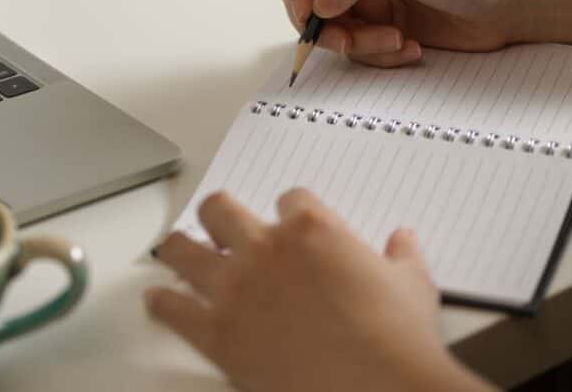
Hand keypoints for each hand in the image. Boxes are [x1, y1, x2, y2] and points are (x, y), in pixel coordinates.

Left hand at [145, 189, 489, 391]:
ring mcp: (236, 289)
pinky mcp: (217, 333)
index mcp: (311, 229)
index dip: (288, 212)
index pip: (288, 199)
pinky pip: (173, 309)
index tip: (287, 223)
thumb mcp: (412, 286)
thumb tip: (403, 241)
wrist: (378, 388)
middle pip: (220, 209)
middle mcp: (265, 249)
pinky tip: (159, 301)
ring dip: (180, 249)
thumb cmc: (396, 339)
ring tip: (177, 251)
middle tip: (220, 227)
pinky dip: (163, 303)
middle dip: (220, 217)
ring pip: (183, 248)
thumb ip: (401, 256)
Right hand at [273, 0, 532, 66]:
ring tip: (394, 40)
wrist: (516, 0)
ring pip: (325, 25)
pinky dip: (374, 53)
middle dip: (321, 21)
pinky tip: (409, 46)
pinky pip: (352, 46)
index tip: (309, 7)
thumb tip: (319, 2)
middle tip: (345, 38)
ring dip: (353, 42)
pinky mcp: (377, 22)